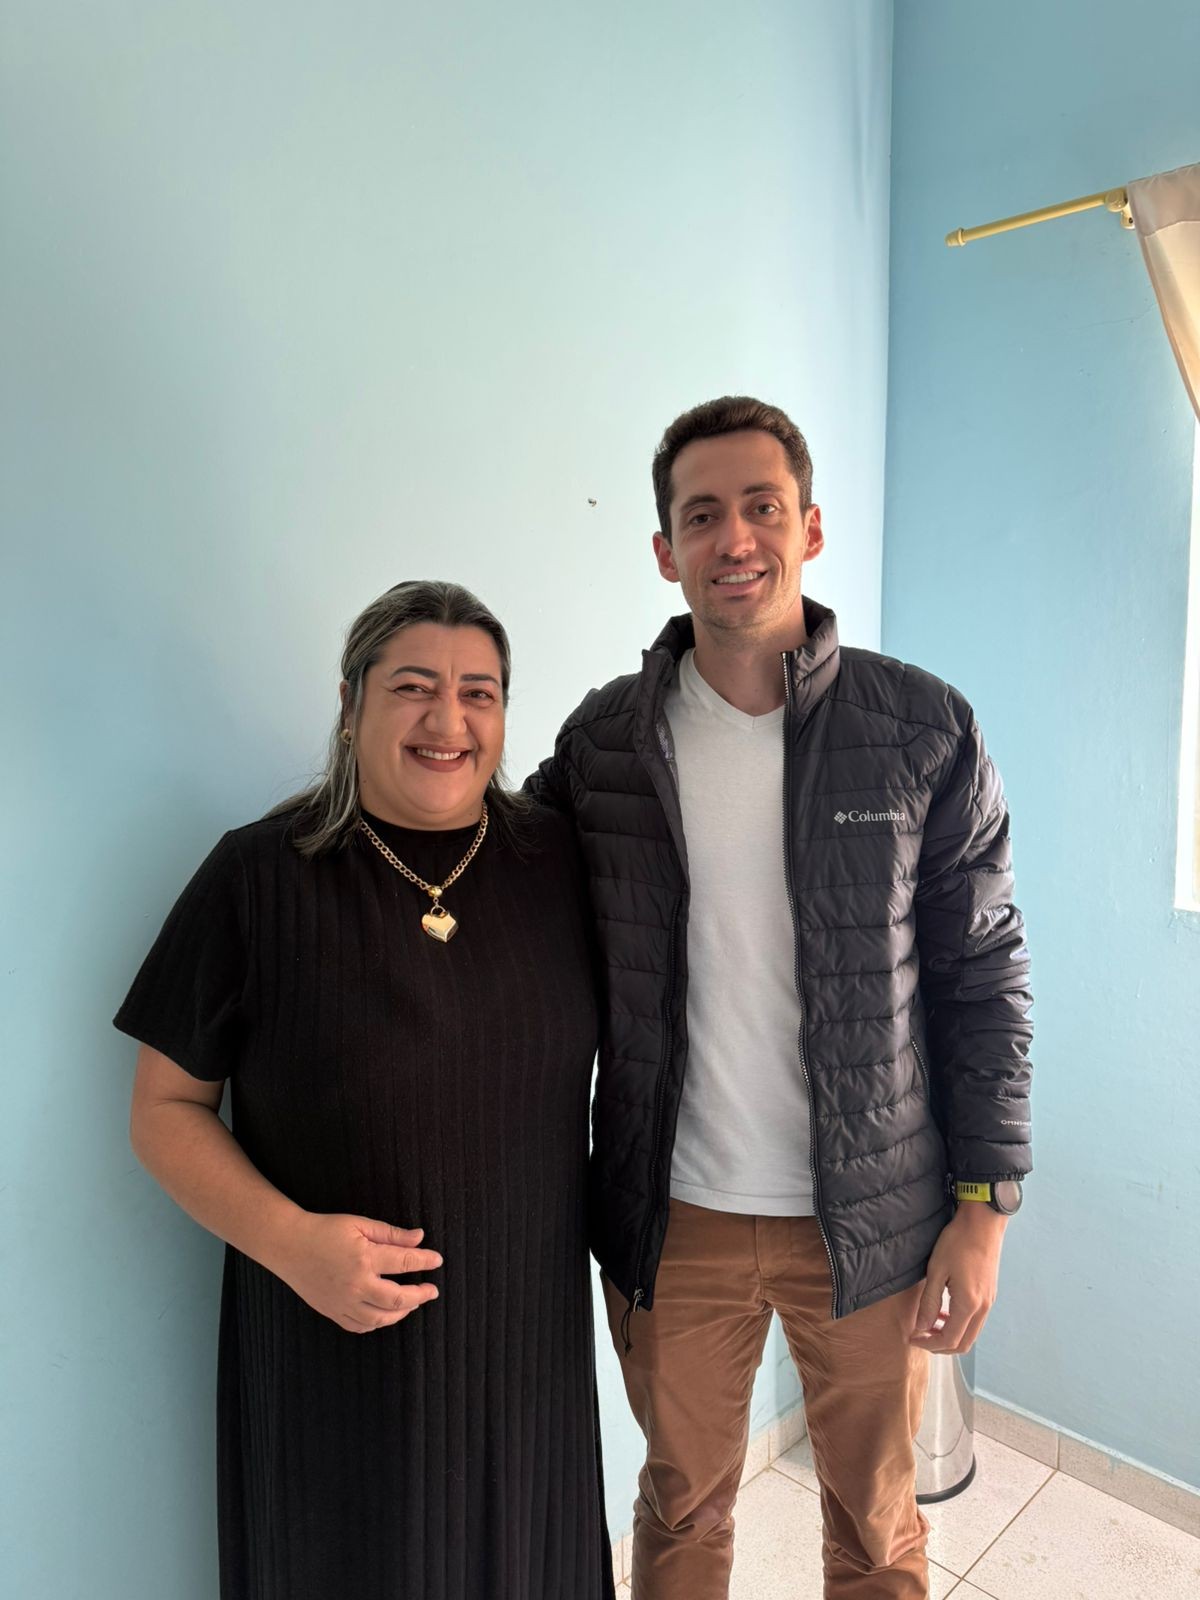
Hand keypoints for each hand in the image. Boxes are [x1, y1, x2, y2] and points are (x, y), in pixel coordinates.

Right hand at [275, 1213, 441, 1333]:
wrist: (289, 1246)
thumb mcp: (359, 1223)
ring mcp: (343, 1302)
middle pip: (397, 1298)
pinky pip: (360, 1326)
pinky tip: (385, 1314)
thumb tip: (419, 1237)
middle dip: (420, 1295)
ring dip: (401, 1312)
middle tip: (432, 1290)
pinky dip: (377, 1322)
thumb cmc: (324, 1230)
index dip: (425, 1261)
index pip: (404, 1263)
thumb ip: (391, 1233)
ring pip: (381, 1318)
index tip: (437, 1260)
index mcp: (364, 1258)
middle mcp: (356, 1284)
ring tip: (412, 1303)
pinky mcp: (332, 1311)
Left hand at [909, 1204, 1006, 1353]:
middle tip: (920, 1336)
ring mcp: (989, 1302)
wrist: (983, 1224)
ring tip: (930, 1324)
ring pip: (971, 1334)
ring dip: (950, 1335)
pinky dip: (959, 1324)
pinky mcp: (990, 1294)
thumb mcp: (936, 1271)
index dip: (928, 1344)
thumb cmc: (957, 1243)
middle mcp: (983, 1308)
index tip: (911, 1338)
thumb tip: (921, 1327)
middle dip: (940, 1346)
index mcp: (969, 1304)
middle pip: (963, 1344)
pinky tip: (945, 1311)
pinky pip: (975, 1321)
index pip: (949, 1340)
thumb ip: (929, 1303)